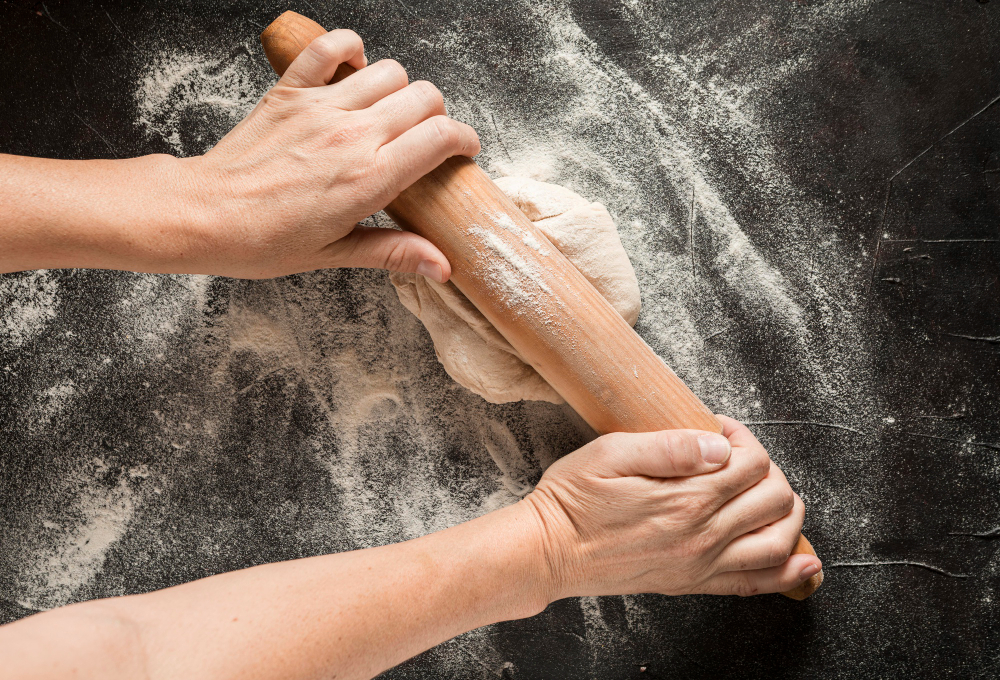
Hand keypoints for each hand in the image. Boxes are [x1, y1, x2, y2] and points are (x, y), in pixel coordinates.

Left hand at [180, 29, 479, 278]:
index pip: (440, 136)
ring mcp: (321, 107)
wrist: (204, 215)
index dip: (464, 140)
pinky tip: (353, 70)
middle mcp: (352, 135)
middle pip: (424, 97)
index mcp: (370, 178)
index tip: (462, 151)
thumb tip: (442, 265)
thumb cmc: (263, 240)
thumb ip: (394, 253)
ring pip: (389, 71)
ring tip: (390, 113)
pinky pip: (330, 48)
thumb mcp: (335, 254)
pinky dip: (348, 49)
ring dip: (400, 88)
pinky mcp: (291, 91)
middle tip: (426, 138)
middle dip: (437, 115)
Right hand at [522, 416, 821, 598]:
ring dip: (789, 514)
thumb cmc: (573, 499)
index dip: (742, 438)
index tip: (720, 430)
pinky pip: (756, 584)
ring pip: (779, 542)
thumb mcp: (610, 453)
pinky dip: (789, 574)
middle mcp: (703, 536)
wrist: (549, 552)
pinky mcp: (693, 584)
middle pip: (773, 498)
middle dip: (768, 469)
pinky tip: (805, 563)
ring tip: (773, 494)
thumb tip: (719, 446)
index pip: (748, 462)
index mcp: (686, 498)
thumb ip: (670, 447)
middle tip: (740, 457)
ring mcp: (701, 565)